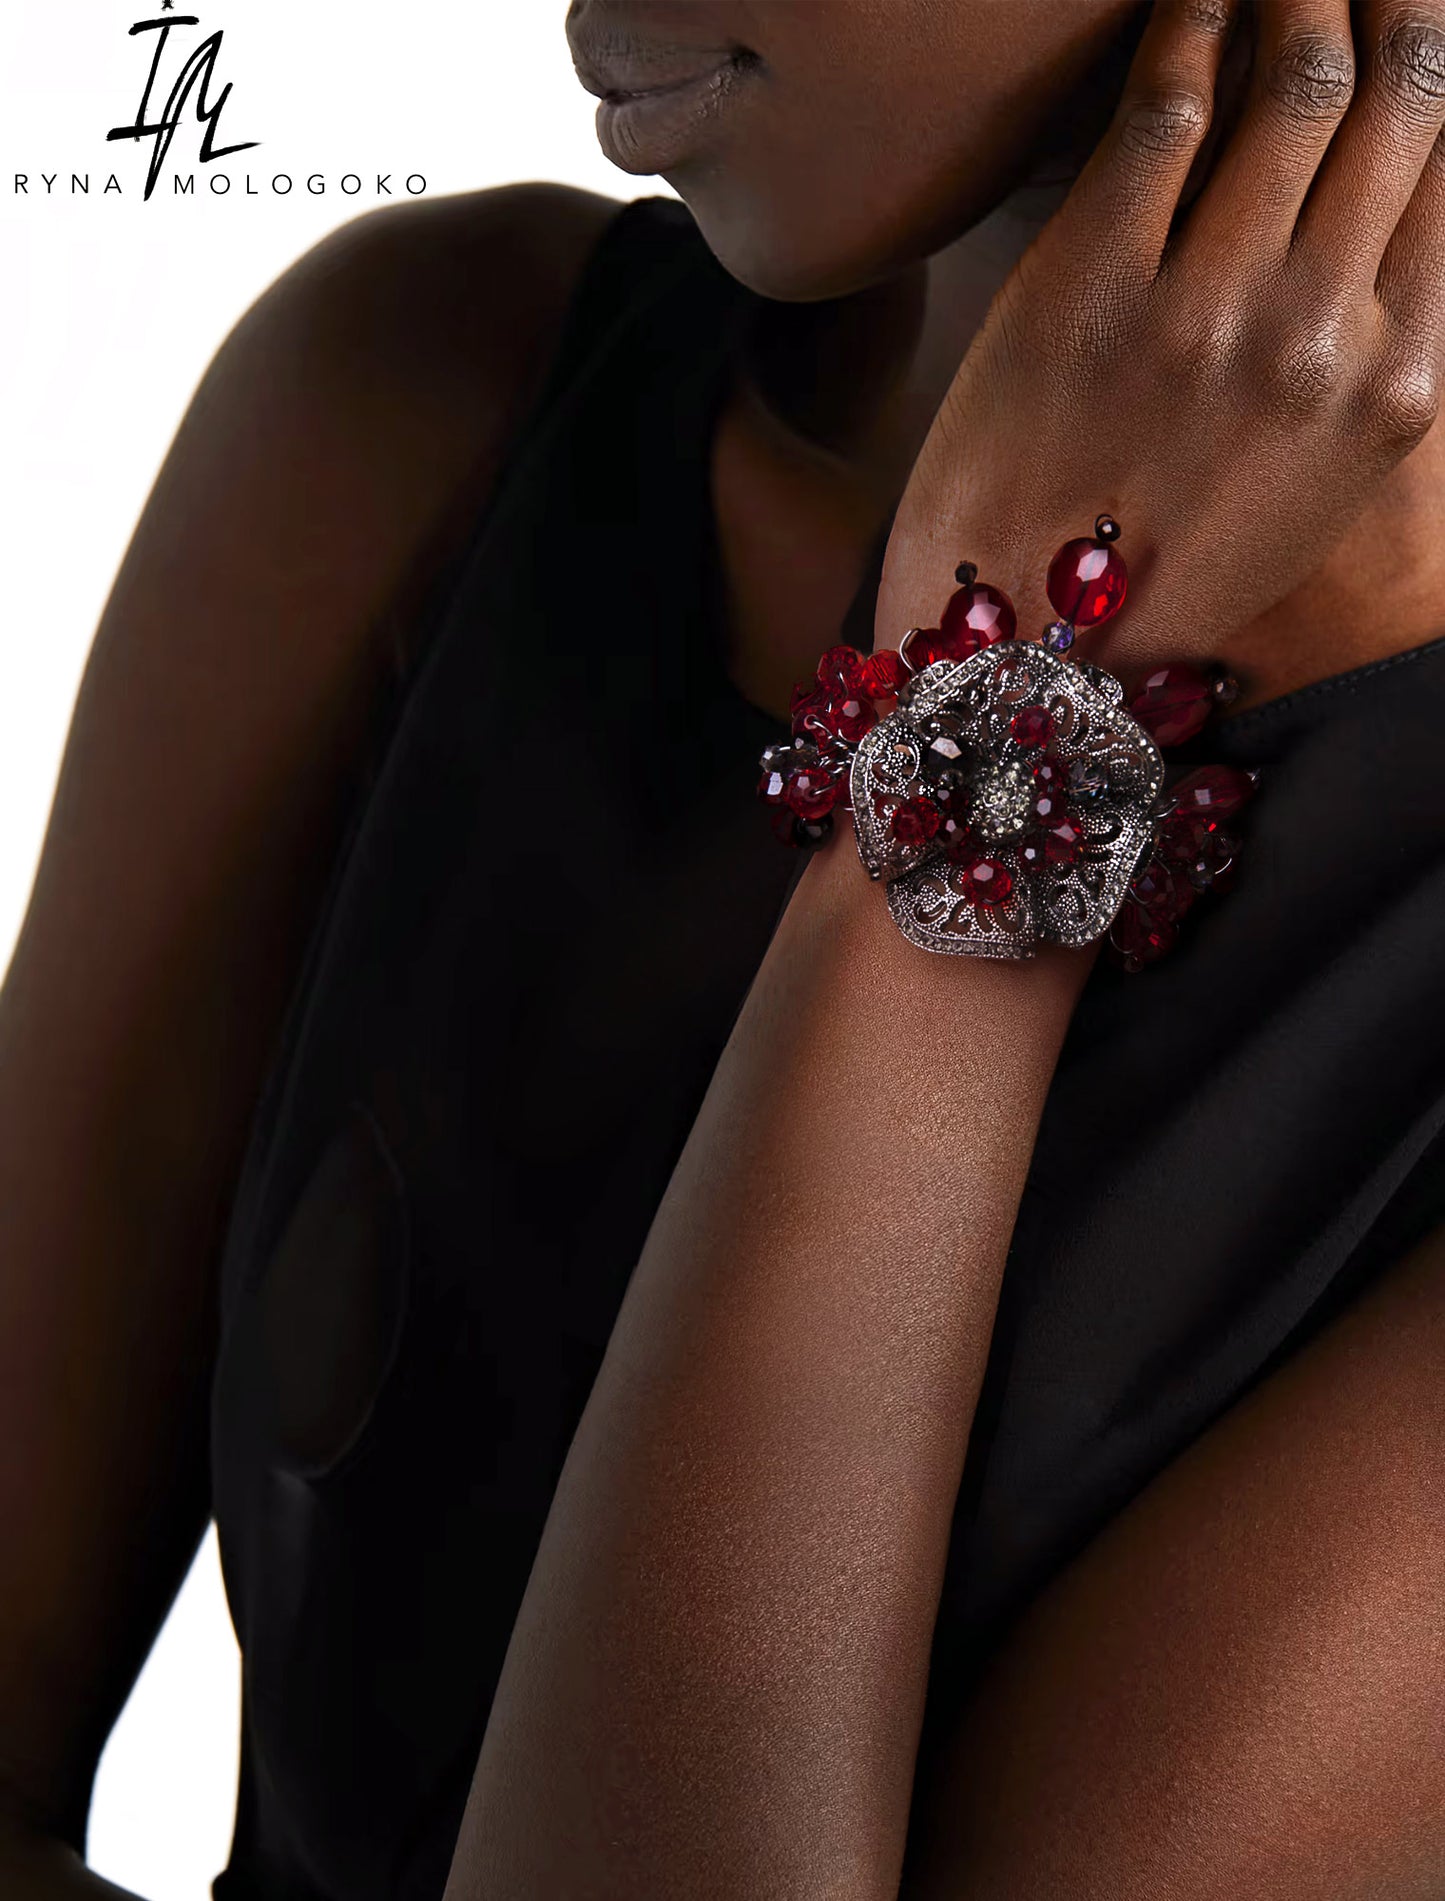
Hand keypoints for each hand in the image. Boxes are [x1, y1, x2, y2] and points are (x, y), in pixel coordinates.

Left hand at [879, 0, 1444, 671]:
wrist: (1032, 653)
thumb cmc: (1170, 571)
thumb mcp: (1314, 482)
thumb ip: (1366, 350)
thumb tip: (1380, 205)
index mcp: (1396, 389)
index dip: (1434, 60)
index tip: (1415, 12)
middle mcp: (1325, 340)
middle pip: (1396, 101)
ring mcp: (1211, 312)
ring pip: (1293, 81)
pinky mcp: (1093, 290)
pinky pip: (1165, 105)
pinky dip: (1191, 18)